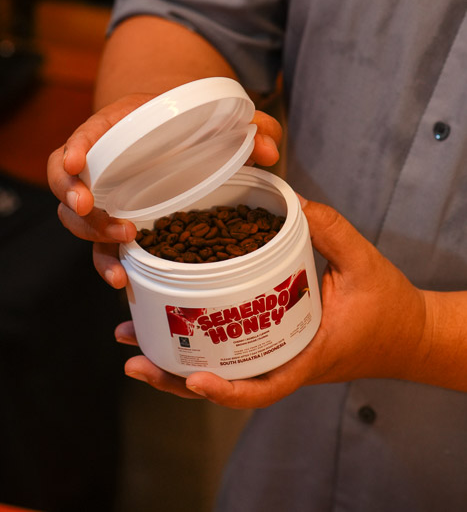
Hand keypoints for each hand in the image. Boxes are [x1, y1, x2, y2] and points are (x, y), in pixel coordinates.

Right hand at [47, 92, 281, 288]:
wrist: (186, 139)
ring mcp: (107, 196)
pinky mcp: (117, 223)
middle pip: (68, 182)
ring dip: (91, 235)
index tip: (76, 161)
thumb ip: (253, 125)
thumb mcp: (224, 120)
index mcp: (122, 128)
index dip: (74, 147)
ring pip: (77, 219)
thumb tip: (268, 149)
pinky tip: (124, 281)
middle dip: (72, 198)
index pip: (86, 133)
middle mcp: (105, 163)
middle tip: (89, 208)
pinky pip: (101, 246)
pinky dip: (108, 264)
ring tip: (121, 248)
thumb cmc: (198, 127)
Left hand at [117, 200, 427, 407]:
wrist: (407, 332)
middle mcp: (283, 361)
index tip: (192, 377)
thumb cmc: (389, 306)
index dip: (226, 390)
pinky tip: (170, 318)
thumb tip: (291, 200)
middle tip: (133, 355)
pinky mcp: (273, 342)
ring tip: (131, 339)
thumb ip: (331, 229)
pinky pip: (231, 348)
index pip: (263, 387)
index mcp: (307, 355)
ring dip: (173, 361)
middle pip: (223, 383)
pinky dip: (198, 339)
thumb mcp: (364, 263)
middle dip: (174, 377)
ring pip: (218, 368)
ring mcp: (275, 354)